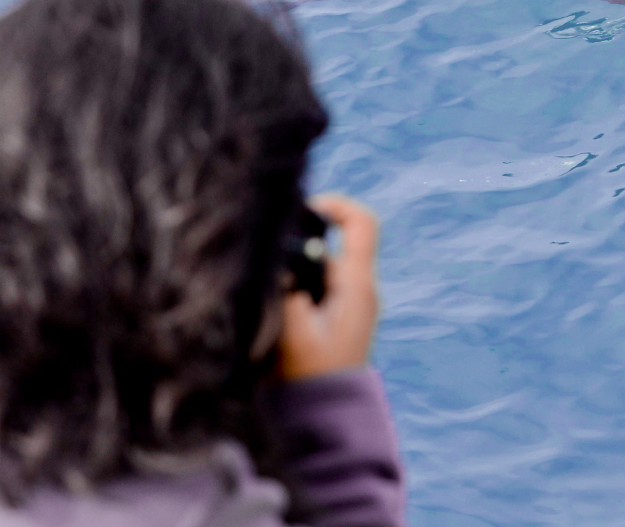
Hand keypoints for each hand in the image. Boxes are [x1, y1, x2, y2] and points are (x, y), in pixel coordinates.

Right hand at [279, 193, 379, 380]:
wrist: (323, 420)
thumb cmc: (309, 379)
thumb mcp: (292, 331)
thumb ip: (286, 287)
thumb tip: (280, 254)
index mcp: (358, 286)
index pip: (361, 224)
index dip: (334, 205)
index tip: (300, 208)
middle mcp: (358, 290)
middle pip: (326, 246)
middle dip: (292, 252)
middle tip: (262, 272)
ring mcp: (348, 305)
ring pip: (313, 269)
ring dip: (287, 278)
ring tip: (266, 309)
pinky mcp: (333, 320)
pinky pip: (311, 290)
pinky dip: (290, 294)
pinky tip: (271, 319)